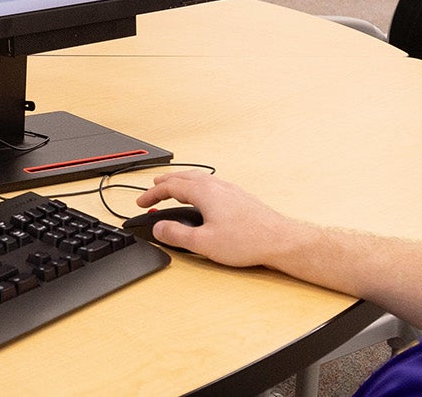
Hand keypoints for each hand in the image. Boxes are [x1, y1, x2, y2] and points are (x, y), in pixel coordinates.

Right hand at [133, 171, 310, 268]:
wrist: (279, 240)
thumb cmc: (247, 240)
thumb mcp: (203, 243)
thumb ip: (176, 235)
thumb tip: (159, 229)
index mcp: (204, 192)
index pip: (170, 187)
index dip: (152, 194)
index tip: (141, 203)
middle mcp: (217, 186)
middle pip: (184, 177)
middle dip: (165, 183)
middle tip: (152, 190)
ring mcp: (230, 190)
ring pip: (199, 179)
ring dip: (181, 183)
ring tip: (173, 190)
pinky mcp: (239, 198)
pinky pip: (211, 185)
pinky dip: (197, 188)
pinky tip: (202, 198)